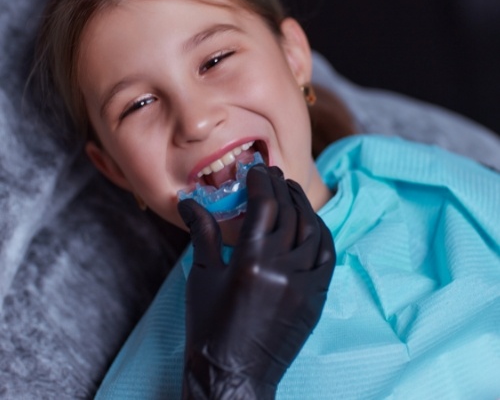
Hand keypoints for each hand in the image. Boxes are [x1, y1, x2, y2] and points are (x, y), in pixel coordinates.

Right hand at [178, 165, 334, 399]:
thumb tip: (189, 202)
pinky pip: (327, 256)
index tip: (257, 168)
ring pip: (312, 230)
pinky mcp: (316, 298)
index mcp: (250, 261)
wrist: (233, 376)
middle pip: (289, 213)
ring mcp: (304, 284)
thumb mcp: (202, 276)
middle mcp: (282, 269)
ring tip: (290, 191)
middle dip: (281, 187)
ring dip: (302, 205)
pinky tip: (310, 222)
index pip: (264, 205)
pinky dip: (320, 232)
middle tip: (273, 173)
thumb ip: (202, 233)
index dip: (262, 181)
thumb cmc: (209, 329)